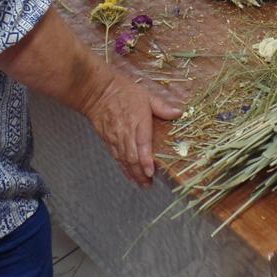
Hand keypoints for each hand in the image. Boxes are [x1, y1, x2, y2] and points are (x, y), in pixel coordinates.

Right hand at [80, 71, 181, 186]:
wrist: (98, 92)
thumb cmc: (123, 92)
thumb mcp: (146, 95)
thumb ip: (162, 106)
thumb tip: (179, 113)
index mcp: (138, 121)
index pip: (142, 144)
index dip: (146, 160)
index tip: (151, 171)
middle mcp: (125, 132)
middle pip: (132, 157)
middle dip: (140, 173)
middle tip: (149, 184)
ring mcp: (115, 137)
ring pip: (124, 160)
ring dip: (133, 173)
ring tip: (142, 184)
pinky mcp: (108, 140)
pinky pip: (116, 157)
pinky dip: (123, 168)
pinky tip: (129, 174)